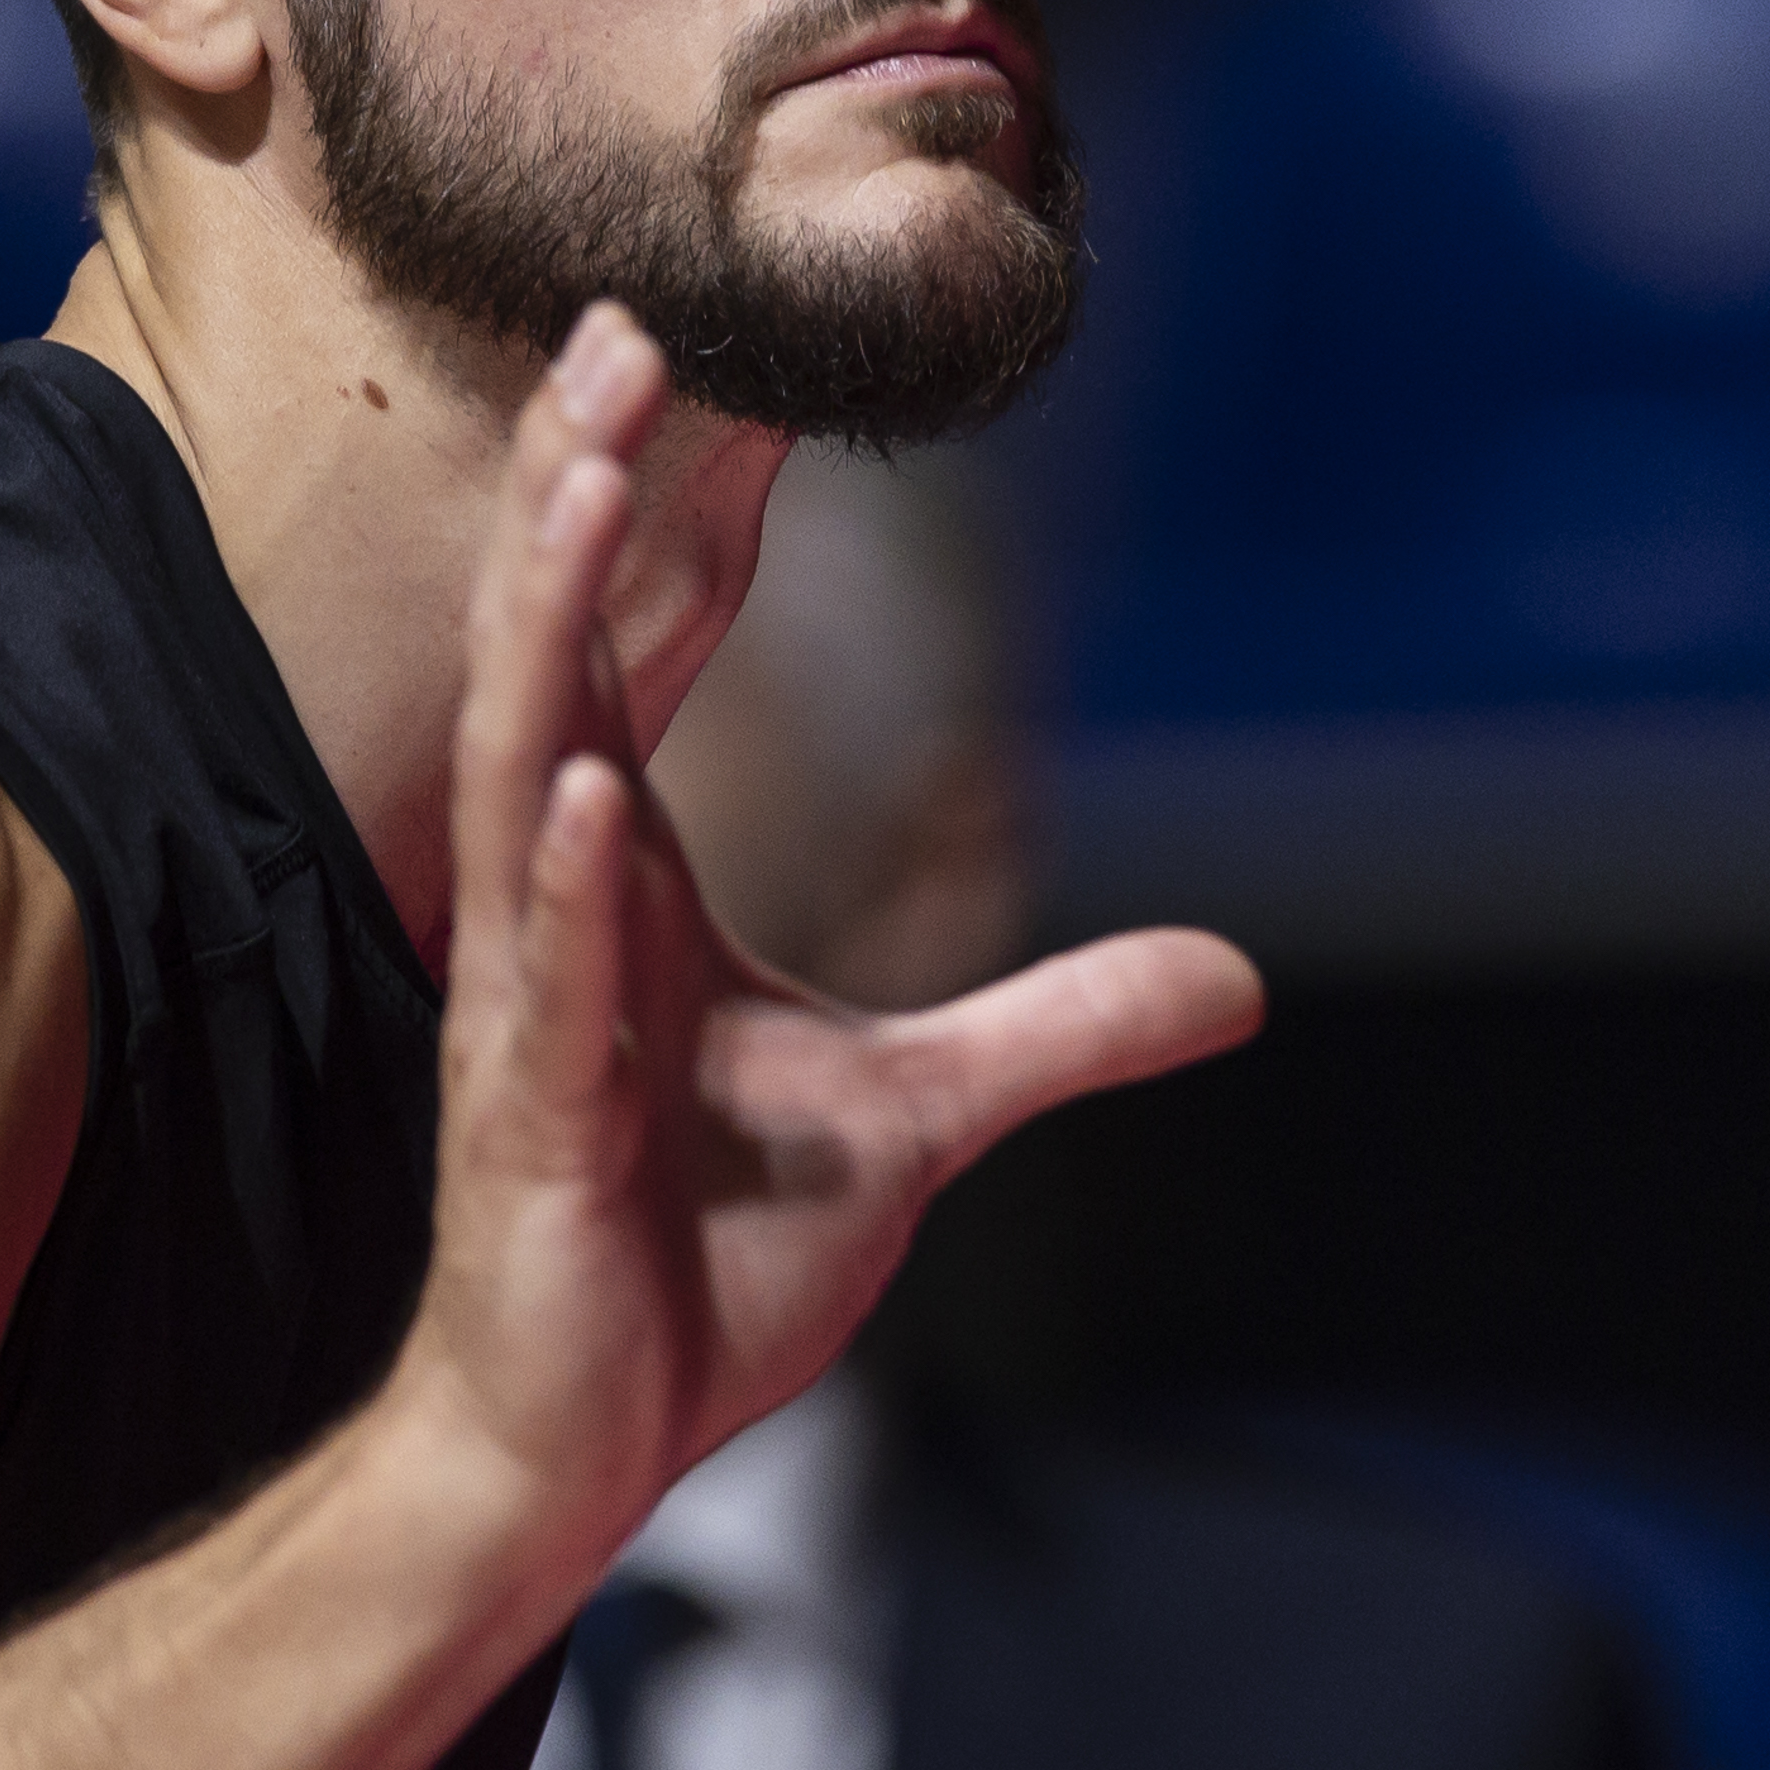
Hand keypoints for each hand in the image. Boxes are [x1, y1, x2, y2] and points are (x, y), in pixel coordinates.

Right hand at [400, 303, 1260, 1539]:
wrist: (577, 1442)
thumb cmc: (695, 1262)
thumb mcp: (923, 1119)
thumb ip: (1063, 1028)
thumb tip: (1243, 977)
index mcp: (619, 886)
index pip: (626, 659)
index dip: (641, 514)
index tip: (661, 348)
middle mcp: (556, 916)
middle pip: (555, 662)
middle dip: (576, 497)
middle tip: (613, 327)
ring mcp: (533, 1014)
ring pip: (526, 777)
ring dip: (550, 628)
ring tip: (584, 478)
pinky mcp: (534, 1133)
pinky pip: (552, 986)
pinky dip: (567, 880)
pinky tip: (587, 788)